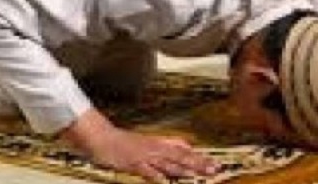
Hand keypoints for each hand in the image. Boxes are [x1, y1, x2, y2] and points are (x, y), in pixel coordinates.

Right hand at [62, 108, 219, 182]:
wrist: (101, 138)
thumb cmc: (122, 142)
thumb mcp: (147, 142)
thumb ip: (166, 144)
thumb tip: (184, 146)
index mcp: (158, 143)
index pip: (184, 150)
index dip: (199, 157)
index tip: (215, 163)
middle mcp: (155, 148)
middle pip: (180, 157)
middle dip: (198, 164)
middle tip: (214, 169)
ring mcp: (145, 156)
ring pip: (168, 163)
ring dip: (185, 169)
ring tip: (199, 174)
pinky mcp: (134, 163)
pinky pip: (148, 172)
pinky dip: (158, 177)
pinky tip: (167, 182)